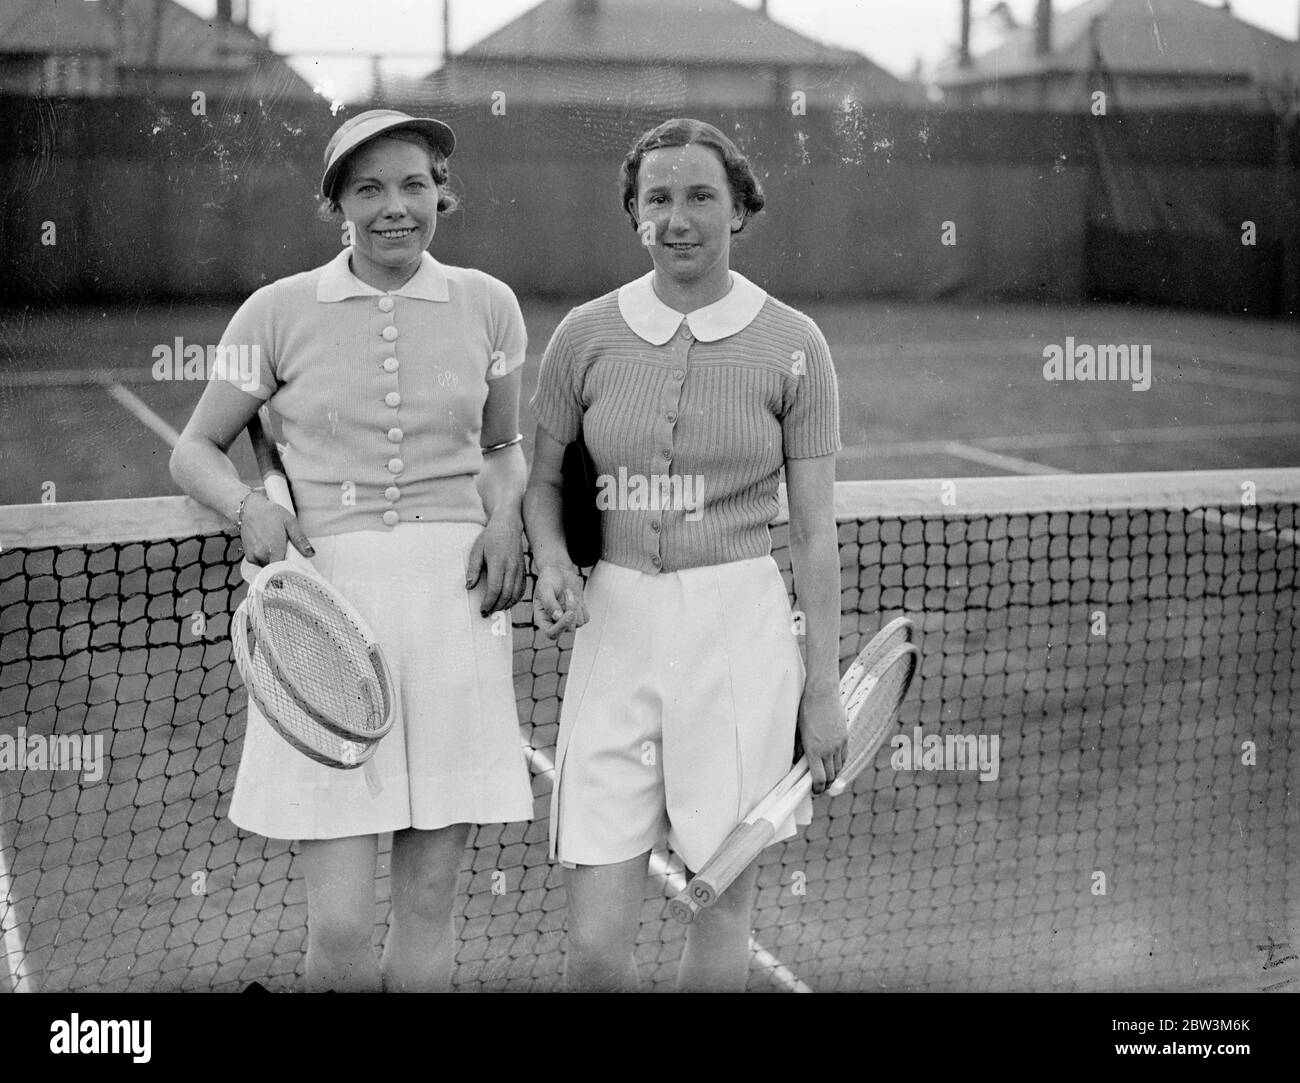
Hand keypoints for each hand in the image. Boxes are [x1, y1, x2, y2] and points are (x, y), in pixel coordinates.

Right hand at [240, 492, 313, 565]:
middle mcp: (261, 555)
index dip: (291, 568)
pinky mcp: (249, 557)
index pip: (284, 569)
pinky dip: (266, 559)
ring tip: (276, 545)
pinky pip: (261, 564)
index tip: (295, 563)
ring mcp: (253, 557)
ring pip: (269, 567)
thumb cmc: (270, 513)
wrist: (250, 509)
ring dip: (274, 560)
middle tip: (286, 549)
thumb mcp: (290, 522)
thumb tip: (310, 553)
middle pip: (277, 569)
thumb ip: (300, 540)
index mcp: (274, 549)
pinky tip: (267, 547)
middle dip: (284, 562)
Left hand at [466, 514, 525, 616]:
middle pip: (506, 594)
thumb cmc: (490, 537)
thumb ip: (473, 569)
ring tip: (495, 609)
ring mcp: (519, 569)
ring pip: (515, 593)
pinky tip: (507, 602)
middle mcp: (511, 567)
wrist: (508, 524)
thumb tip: (468, 587)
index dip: (488, 602)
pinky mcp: (523, 570)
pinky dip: (515, 599)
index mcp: (498, 562)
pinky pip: (522, 589)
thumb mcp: (477, 550)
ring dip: (505, 605)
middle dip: (496, 607)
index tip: (482, 609)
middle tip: (486, 613)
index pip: (495, 588)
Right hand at [532, 563, 587, 639]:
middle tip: (567, 591)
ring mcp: (567, 619)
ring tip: (568, 592)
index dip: (561, 627)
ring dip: (576, 606)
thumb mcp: (545, 589)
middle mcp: (554, 622)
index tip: (569, 613)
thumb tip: (557, 617)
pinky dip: (583, 608)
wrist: (558, 571)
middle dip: (571, 609)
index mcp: (542, 618)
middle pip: (568, 628)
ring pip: (578, 623)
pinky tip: (575, 598)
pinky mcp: (577, 615)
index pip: (551, 633)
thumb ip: (549, 603)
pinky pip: (585, 619)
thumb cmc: (548, 579)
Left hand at [795, 680, 846, 794]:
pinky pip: (844, 756)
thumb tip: (798, 763)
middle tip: (819, 787)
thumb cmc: (805, 711)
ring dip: (833, 775)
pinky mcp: (845, 737)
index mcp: (814, 750)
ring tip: (827, 777)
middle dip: (825, 785)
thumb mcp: (798, 731)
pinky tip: (834, 764)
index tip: (813, 790)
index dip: (817, 789)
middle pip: (831, 776)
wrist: (822, 693)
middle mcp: (828, 750)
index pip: (819, 779)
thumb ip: (799, 749)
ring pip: (839, 768)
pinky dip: (840, 763)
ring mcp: (838, 744)